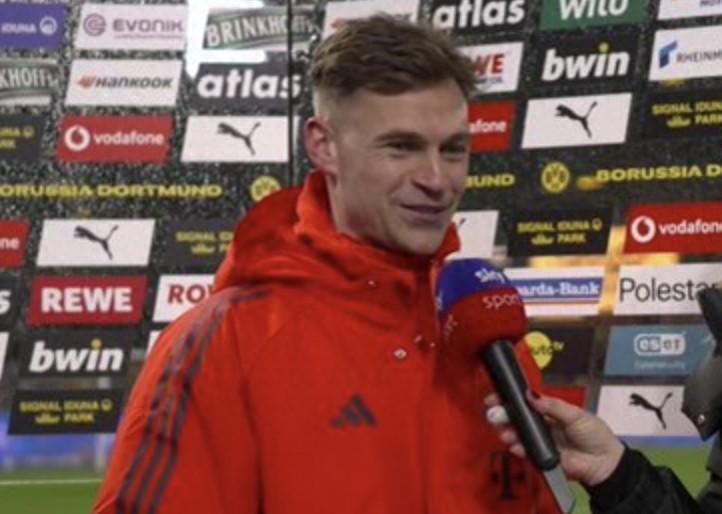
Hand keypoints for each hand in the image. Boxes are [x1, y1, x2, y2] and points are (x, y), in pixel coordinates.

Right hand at [485, 391, 624, 486]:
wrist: (604, 462)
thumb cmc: (593, 434)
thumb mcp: (575, 415)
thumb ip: (552, 406)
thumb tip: (530, 395)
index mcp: (549, 411)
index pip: (525, 402)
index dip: (509, 399)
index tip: (494, 397)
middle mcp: (541, 425)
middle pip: (517, 418)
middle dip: (503, 415)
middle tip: (494, 415)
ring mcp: (540, 441)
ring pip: (518, 434)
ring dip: (508, 432)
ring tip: (506, 433)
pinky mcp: (541, 457)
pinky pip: (525, 452)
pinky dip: (518, 448)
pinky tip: (515, 446)